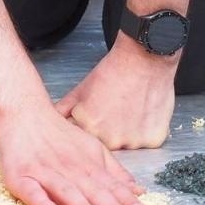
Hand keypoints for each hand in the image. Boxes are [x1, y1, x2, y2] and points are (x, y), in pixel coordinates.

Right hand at [0, 102, 147, 204]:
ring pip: (65, 191)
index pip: (110, 185)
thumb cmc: (58, 134)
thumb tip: (137, 191)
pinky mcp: (20, 178)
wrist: (22, 112)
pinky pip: (32, 193)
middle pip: (90, 190)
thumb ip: (114, 171)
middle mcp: (68, 169)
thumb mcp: (91, 147)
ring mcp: (43, 173)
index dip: (125, 201)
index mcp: (87, 164)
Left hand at [55, 37, 176, 149]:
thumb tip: (51, 119)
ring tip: (128, 110)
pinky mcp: (153, 141)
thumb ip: (64, 109)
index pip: (81, 138)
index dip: (87, 124)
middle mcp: (110, 140)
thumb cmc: (112, 72)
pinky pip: (145, 142)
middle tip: (113, 109)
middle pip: (104, 144)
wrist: (143, 60)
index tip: (95, 112)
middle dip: (105, 131)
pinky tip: (141, 113)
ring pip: (125, 144)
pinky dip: (144, 132)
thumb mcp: (81, 89)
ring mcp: (133, 142)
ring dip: (125, 133)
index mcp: (88, 127)